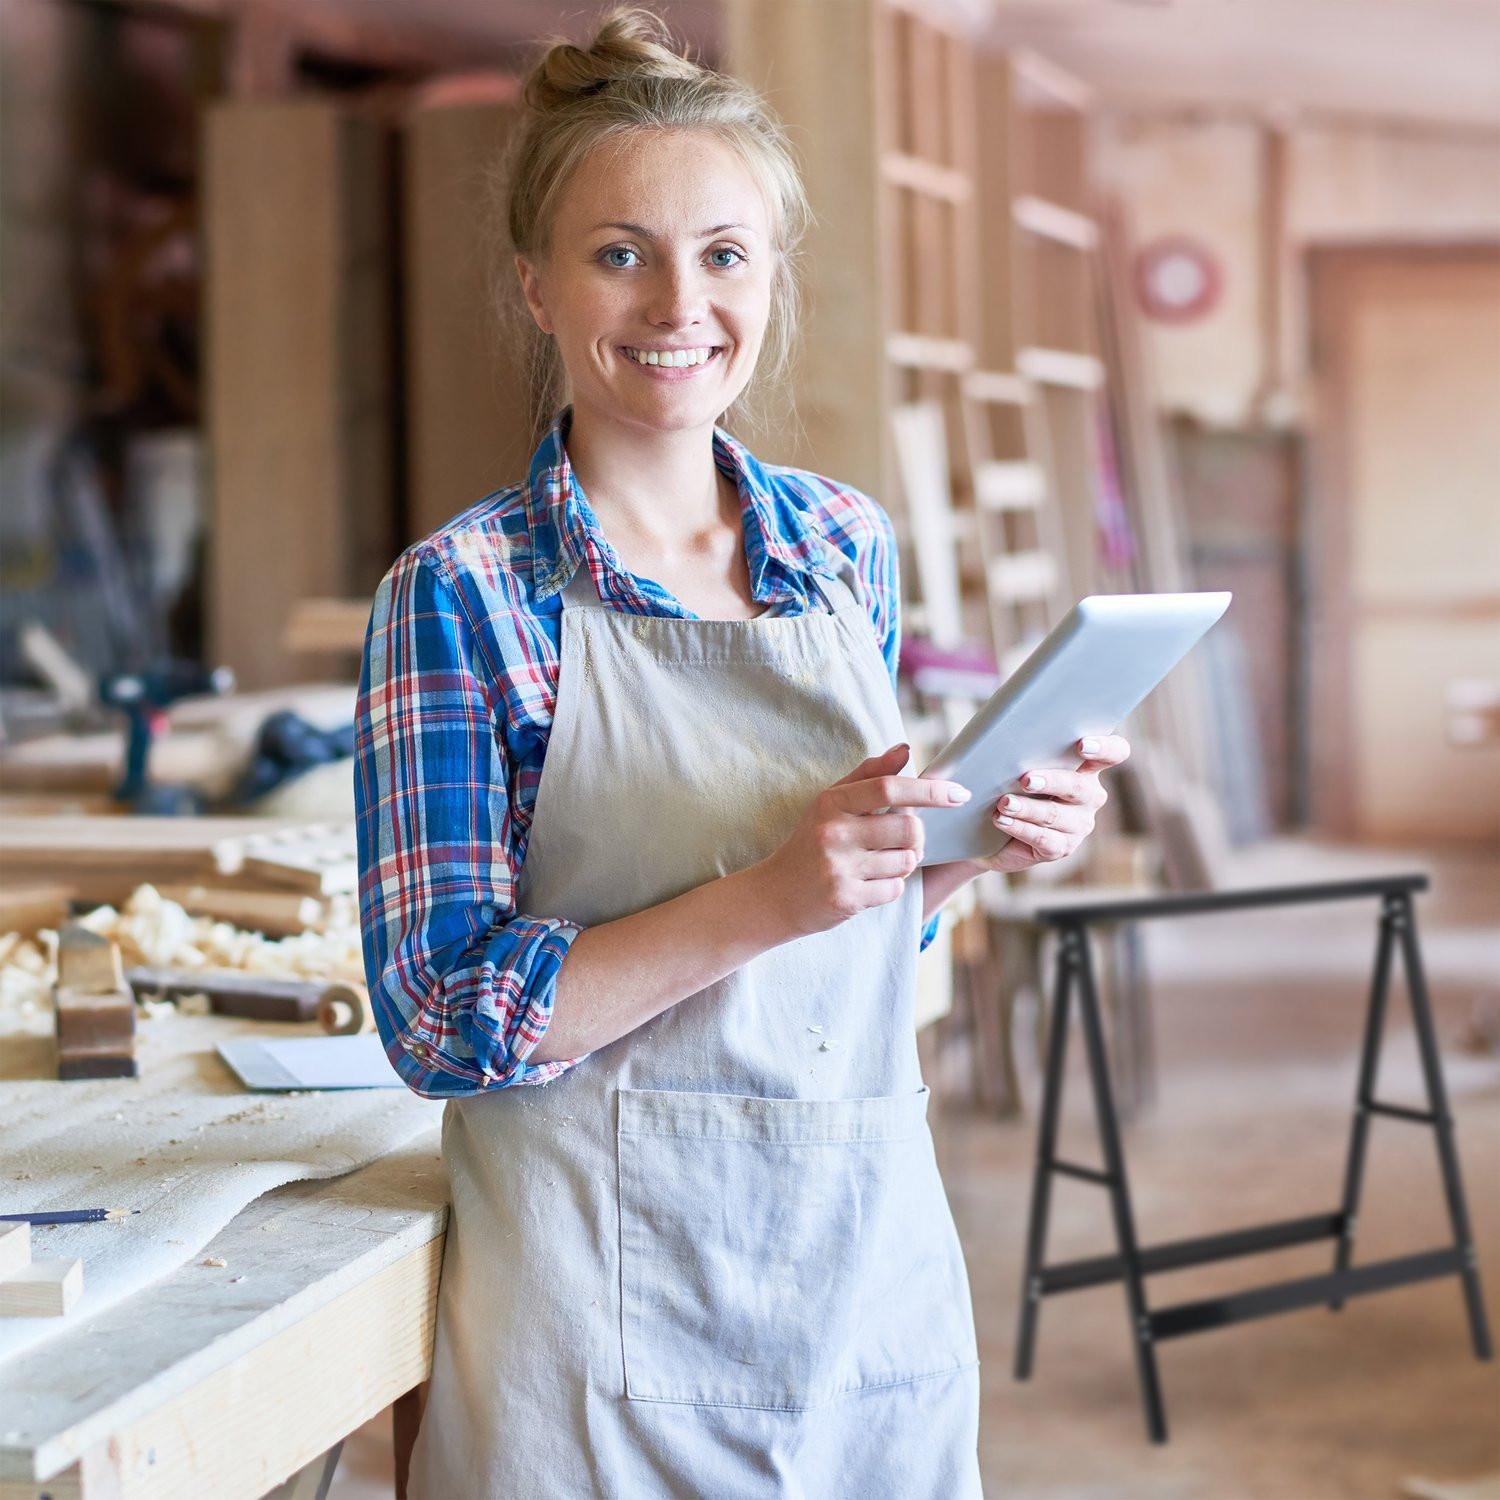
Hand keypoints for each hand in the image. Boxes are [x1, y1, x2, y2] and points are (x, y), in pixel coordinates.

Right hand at [754, 742, 967, 939]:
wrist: (776, 894)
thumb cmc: (810, 841)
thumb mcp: (830, 802)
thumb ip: (868, 774)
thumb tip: (905, 749)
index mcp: (831, 802)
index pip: (889, 788)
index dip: (929, 790)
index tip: (958, 793)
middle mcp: (834, 833)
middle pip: (908, 829)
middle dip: (917, 836)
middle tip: (906, 840)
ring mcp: (839, 868)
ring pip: (906, 861)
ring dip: (904, 862)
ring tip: (881, 861)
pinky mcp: (846, 898)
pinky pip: (894, 888)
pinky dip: (891, 885)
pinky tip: (870, 882)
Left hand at [960, 734, 1130, 876]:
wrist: (990, 830)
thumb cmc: (1008, 785)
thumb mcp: (1018, 765)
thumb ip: (1026, 750)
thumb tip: (1008, 734)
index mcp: (1086, 768)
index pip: (1114, 753)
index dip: (1105, 748)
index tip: (1082, 745)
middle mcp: (1089, 796)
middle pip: (1078, 786)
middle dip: (1052, 781)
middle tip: (1026, 779)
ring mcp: (1078, 825)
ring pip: (1055, 815)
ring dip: (1027, 808)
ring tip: (1004, 802)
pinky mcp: (1061, 848)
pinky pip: (1042, 838)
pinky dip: (1019, 828)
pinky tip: (1002, 820)